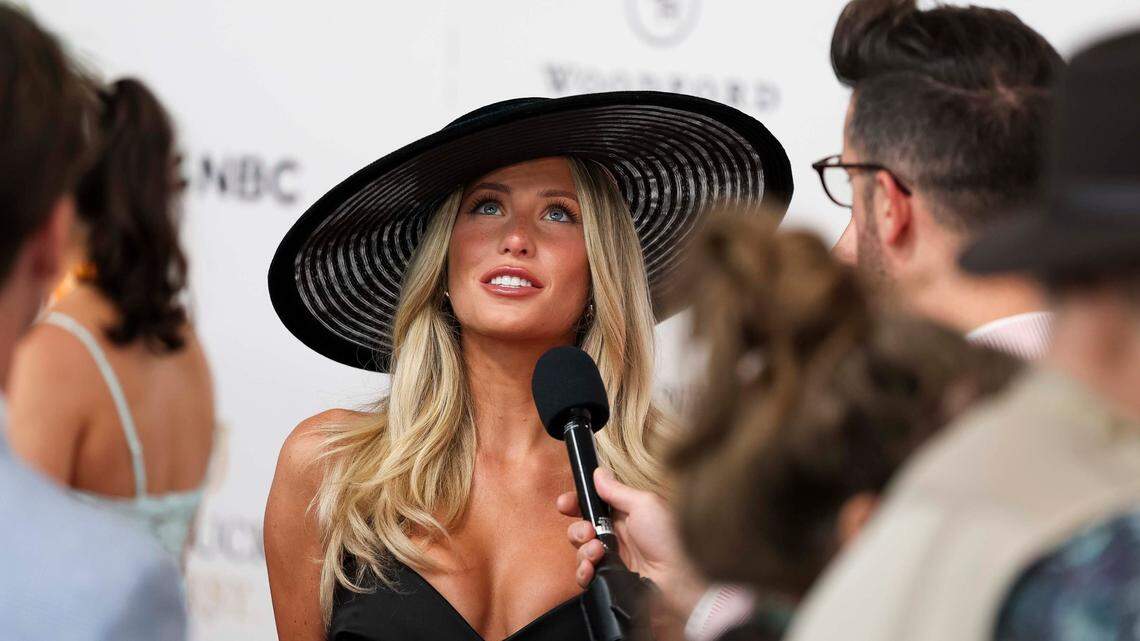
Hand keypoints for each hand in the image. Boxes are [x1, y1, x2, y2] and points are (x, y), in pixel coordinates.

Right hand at [556, 468, 707, 617]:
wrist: (680, 580)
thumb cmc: (670, 539)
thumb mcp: (645, 504)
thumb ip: (617, 490)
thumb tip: (599, 473)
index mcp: (625, 515)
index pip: (592, 506)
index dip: (576, 503)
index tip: (565, 504)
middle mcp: (616, 536)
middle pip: (581, 529)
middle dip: (578, 530)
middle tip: (589, 532)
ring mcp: (612, 559)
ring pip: (580, 552)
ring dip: (583, 550)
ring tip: (598, 552)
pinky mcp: (609, 580)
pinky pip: (585, 575)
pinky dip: (583, 571)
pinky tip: (592, 568)